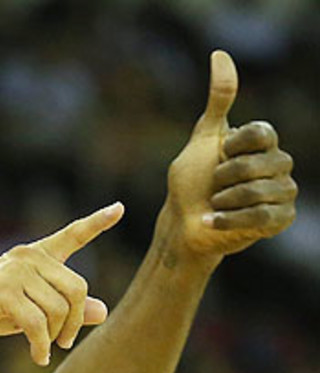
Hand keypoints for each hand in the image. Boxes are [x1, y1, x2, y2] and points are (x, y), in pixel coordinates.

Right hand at [0, 203, 121, 365]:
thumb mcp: (31, 307)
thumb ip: (65, 307)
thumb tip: (103, 311)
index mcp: (36, 255)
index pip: (72, 235)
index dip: (97, 222)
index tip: (119, 209)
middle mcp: (28, 257)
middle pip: (77, 289)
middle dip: (75, 321)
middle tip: (65, 341)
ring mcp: (16, 273)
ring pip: (59, 309)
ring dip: (55, 336)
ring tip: (44, 348)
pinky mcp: (3, 293)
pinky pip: (37, 324)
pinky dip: (41, 346)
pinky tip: (37, 357)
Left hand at [163, 50, 296, 264]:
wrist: (184, 224)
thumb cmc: (192, 181)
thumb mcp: (203, 137)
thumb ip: (219, 99)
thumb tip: (220, 54)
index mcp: (263, 143)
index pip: (262, 133)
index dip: (233, 147)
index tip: (218, 155)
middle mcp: (278, 164)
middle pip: (261, 163)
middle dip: (226, 176)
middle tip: (213, 185)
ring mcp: (282, 192)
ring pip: (261, 191)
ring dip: (226, 199)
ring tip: (214, 203)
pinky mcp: (280, 219)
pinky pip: (262, 216)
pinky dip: (231, 219)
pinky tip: (213, 220)